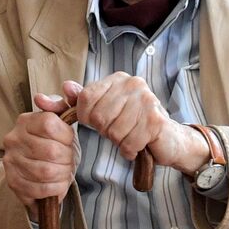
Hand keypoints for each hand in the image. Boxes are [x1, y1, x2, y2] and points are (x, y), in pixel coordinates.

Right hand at [3, 91, 78, 208]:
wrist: (41, 174)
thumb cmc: (55, 145)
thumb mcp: (64, 122)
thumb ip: (69, 102)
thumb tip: (68, 86)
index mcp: (25, 121)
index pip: (49, 124)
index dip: (66, 136)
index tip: (69, 141)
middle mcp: (13, 139)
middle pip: (51, 151)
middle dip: (67, 159)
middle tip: (68, 160)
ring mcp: (10, 162)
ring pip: (46, 172)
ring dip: (62, 175)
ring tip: (63, 171)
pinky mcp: (12, 183)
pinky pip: (40, 189)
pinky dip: (55, 189)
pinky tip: (56, 183)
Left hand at [62, 76, 208, 174]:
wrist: (168, 139)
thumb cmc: (131, 123)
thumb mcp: (103, 109)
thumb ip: (79, 101)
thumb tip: (60, 89)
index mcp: (118, 79)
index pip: (86, 98)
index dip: (86, 117)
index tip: (97, 122)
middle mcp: (133, 84)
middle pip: (99, 117)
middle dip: (105, 131)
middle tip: (118, 130)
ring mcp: (147, 101)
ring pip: (113, 132)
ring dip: (119, 141)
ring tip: (129, 136)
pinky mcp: (156, 121)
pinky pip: (129, 143)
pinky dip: (130, 150)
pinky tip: (137, 144)